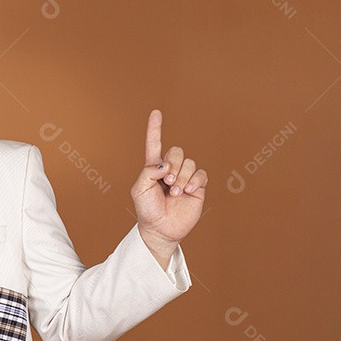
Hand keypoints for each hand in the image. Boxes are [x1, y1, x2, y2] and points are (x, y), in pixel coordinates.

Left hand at [130, 110, 206, 266]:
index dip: (155, 128)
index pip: (155, 144)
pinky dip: (195, 181)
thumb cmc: (146, 210)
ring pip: (190, 163)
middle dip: (173, 165)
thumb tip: (166, 165)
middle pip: (177, 151)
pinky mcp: (197, 187)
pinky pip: (201, 174)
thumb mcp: (139, 190)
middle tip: (167, 182)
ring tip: (176, 192)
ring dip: (183, 177)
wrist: (161, 229)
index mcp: (153, 167)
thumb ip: (148, 172)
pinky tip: (188, 192)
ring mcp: (185, 177)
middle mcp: (170, 169)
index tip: (156, 112)